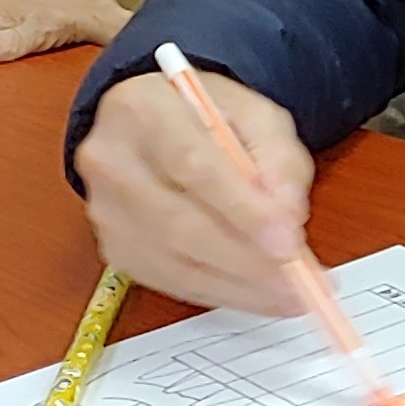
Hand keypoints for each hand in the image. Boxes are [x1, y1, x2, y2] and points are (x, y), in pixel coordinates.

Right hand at [74, 67, 318, 315]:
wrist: (150, 124)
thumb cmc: (207, 117)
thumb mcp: (257, 115)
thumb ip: (279, 159)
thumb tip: (288, 220)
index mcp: (143, 109)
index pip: (193, 166)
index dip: (243, 211)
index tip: (288, 244)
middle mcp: (112, 160)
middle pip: (178, 223)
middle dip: (246, 260)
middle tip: (298, 283)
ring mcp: (106, 210)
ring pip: (174, 262)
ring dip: (238, 286)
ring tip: (288, 296)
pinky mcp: (114, 248)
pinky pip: (170, 282)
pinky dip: (220, 292)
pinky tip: (256, 294)